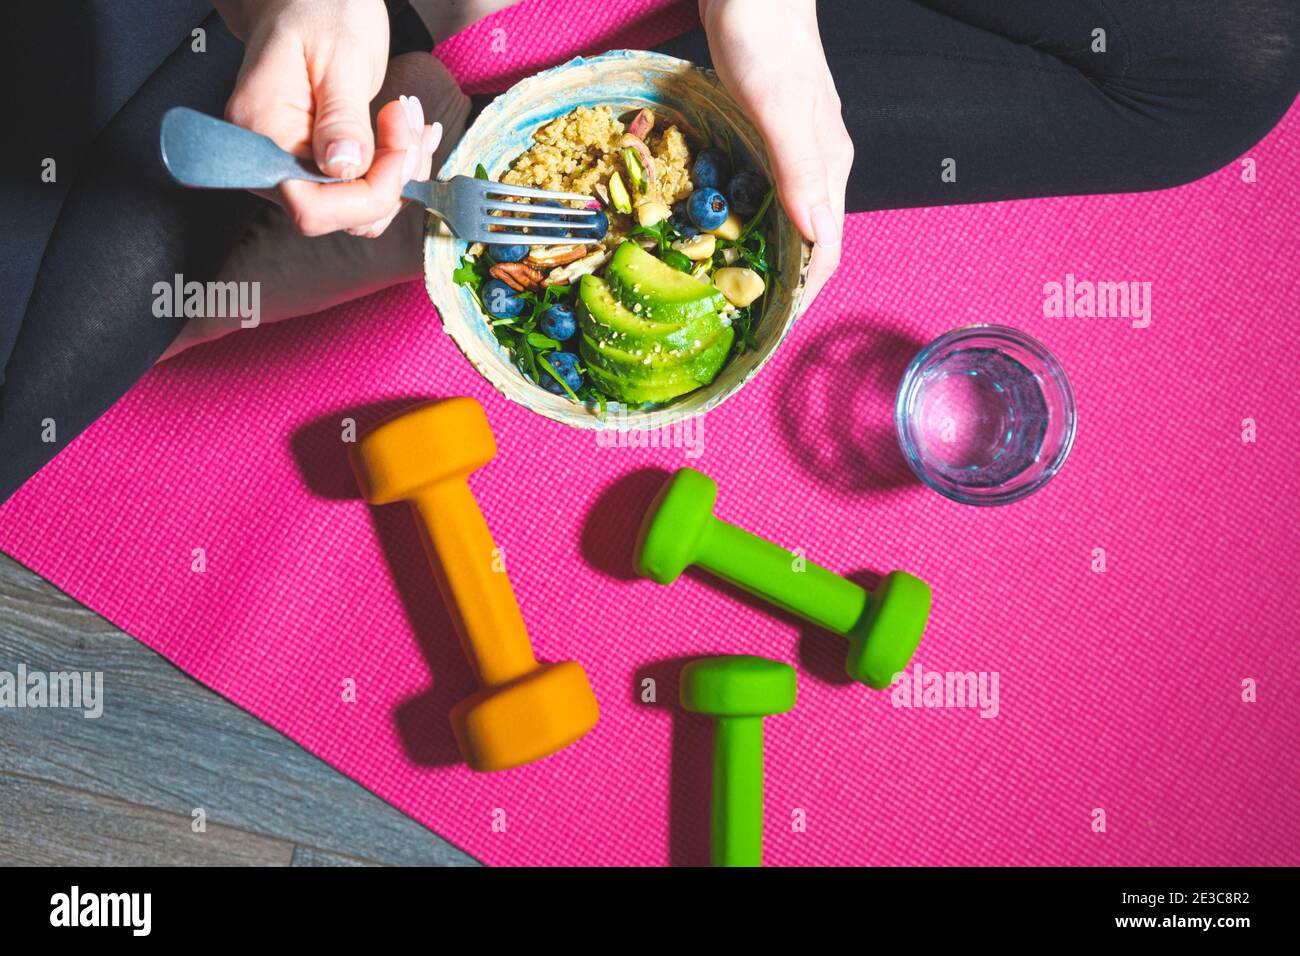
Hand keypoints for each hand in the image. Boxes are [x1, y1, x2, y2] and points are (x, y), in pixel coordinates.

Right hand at [214, 0, 439, 236]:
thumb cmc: (319, 9)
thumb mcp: (340, 56)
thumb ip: (342, 116)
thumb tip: (345, 167)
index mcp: (262, 132)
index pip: (312, 207)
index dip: (368, 193)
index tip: (400, 146)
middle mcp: (270, 161)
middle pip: (340, 216)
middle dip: (392, 180)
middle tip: (409, 120)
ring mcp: (293, 167)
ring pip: (359, 211)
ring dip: (400, 175)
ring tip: (411, 119)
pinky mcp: (318, 165)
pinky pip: (362, 191)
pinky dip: (395, 170)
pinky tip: (407, 132)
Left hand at [699, 0, 851, 305]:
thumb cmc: (766, 37)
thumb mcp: (779, 106)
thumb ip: (799, 168)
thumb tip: (817, 234)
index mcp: (829, 167)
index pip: (826, 248)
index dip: (802, 294)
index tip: (769, 329)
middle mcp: (815, 167)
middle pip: (805, 243)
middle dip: (777, 287)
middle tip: (735, 322)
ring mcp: (790, 153)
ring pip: (781, 222)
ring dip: (757, 259)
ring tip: (721, 291)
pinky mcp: (764, 138)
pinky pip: (756, 196)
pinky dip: (738, 223)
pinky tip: (710, 233)